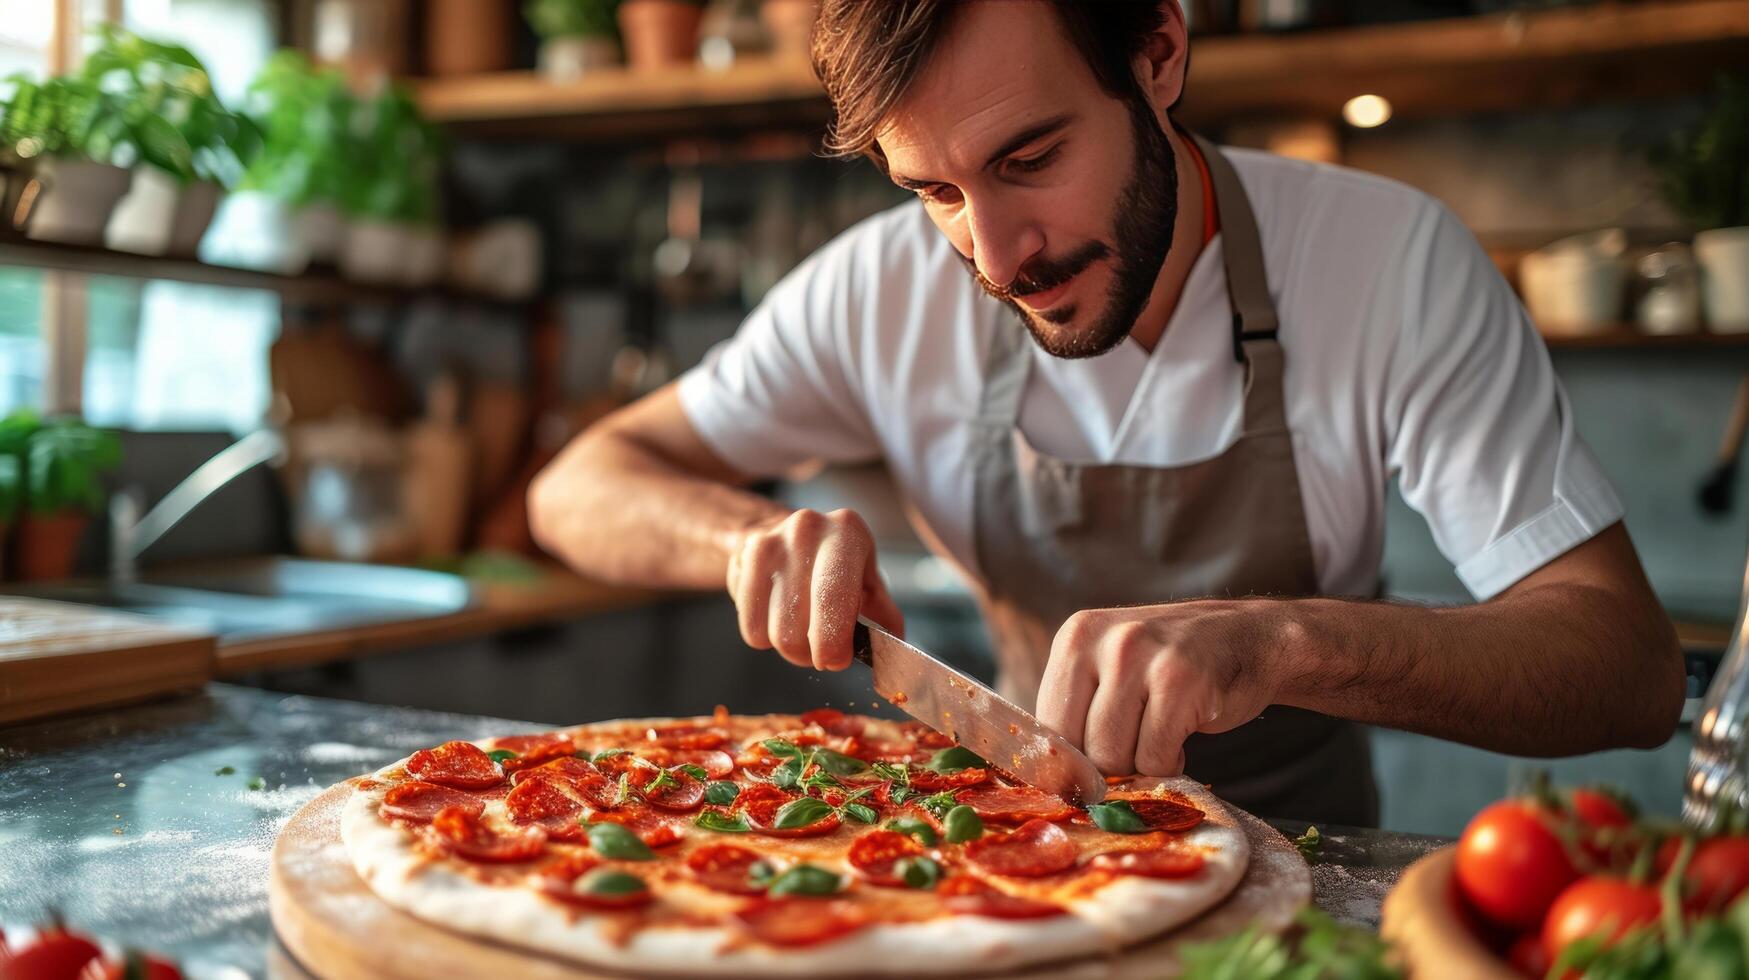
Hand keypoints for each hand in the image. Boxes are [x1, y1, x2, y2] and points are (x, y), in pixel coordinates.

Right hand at [725, 508, 904, 670]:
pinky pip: (750, 627)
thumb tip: (893, 658)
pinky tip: (778, 616)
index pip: (833, 595)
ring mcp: (768, 543)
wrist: (792, 540)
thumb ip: (884, 620)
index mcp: (846, 532)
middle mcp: (806, 528)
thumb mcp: (870, 586)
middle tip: (821, 650)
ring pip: (772, 633)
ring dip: (789, 648)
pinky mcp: (741, 560)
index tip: (835, 660)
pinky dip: (765, 636)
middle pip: (796, 627)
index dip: (832, 640)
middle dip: (810, 654)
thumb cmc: (839, 570)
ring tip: (802, 630)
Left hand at [1035, 600, 1297, 775]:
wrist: (1248, 637)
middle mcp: (1104, 640)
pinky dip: (1170, 764)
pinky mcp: (1181, 680)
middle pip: (1081, 748)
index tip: (1092, 774)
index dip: (1071, 763)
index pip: (1047, 727)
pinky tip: (1181, 738)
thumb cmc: (1170, 667)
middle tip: (1137, 748)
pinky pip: (1155, 758)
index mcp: (1075, 638)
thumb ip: (1079, 711)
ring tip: (1159, 737)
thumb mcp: (1111, 668)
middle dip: (1110, 767)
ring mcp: (1141, 655)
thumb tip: (1055, 782)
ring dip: (1140, 766)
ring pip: (1115, 757)